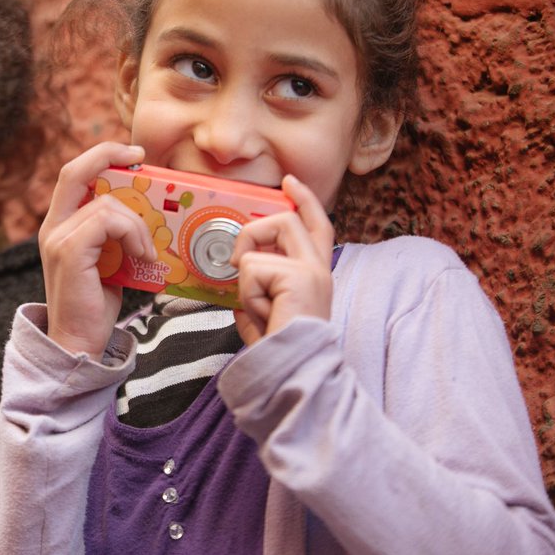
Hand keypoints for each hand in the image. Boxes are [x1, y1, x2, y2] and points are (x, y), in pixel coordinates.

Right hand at [38, 142, 153, 357]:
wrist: (79, 343)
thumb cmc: (96, 305)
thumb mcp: (109, 259)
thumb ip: (114, 233)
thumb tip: (146, 211)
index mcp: (59, 226)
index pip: (73, 174)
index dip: (101, 155)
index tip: (133, 154)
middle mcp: (52, 227)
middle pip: (75, 171)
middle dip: (110, 155)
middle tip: (142, 158)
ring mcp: (57, 238)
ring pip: (106, 204)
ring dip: (138, 224)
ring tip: (148, 252)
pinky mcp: (69, 251)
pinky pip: (108, 222)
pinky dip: (133, 235)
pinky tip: (142, 258)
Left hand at [230, 174, 334, 346]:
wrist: (291, 373)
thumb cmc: (278, 352)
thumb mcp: (261, 317)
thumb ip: (253, 296)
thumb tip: (235, 287)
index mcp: (314, 275)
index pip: (317, 225)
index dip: (305, 200)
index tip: (289, 182)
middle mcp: (320, 269)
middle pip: (288, 218)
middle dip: (253, 232)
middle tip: (238, 262)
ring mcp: (313, 271)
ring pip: (268, 236)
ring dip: (248, 271)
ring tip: (256, 304)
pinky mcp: (301, 277)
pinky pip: (254, 267)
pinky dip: (248, 292)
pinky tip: (262, 313)